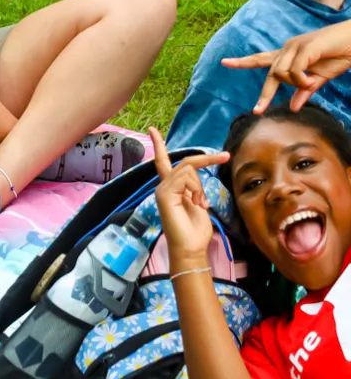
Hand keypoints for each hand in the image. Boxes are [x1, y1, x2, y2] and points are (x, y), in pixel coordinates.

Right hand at [149, 128, 228, 264]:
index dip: (159, 145)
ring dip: (201, 185)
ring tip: (201, 204)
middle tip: (225, 157)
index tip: (152, 129)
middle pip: (185, 162)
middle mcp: (163, 186)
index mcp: (170, 188)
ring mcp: (162, 190)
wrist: (191, 248)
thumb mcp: (197, 204)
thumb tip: (196, 180)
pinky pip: (185, 177)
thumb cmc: (195, 231)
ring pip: (187, 169)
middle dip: (207, 159)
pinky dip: (196, 188)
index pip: (162, 162)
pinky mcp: (165, 194)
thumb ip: (194, 189)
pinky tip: (196, 204)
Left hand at [222, 22, 350, 112]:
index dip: (243, 61)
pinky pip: (294, 71)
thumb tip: (293, 107)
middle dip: (265, 94)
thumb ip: (305, 90)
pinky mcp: (304, 48)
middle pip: (269, 72)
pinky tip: (312, 79)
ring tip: (312, 82)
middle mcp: (288, 48)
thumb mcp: (320, 77)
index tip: (225, 62)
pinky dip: (302, 80)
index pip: (261, 59)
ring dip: (296, 84)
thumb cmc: (340, 54)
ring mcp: (295, 47)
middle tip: (258, 110)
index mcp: (290, 55)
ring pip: (280, 74)